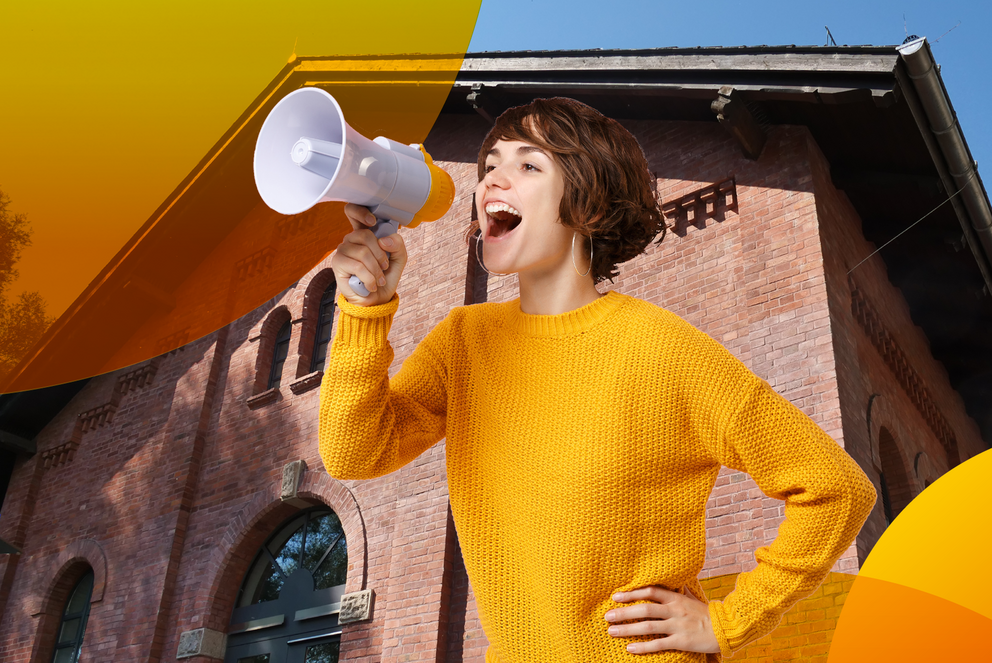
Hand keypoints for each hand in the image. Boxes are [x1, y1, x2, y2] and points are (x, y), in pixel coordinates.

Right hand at [331, 203, 407, 305]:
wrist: (375, 300)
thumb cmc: (384, 277)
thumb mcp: (398, 259)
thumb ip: (398, 245)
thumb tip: (384, 240)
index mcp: (365, 233)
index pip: (353, 212)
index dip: (361, 212)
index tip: (373, 221)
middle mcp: (351, 239)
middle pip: (365, 234)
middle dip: (380, 255)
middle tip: (384, 267)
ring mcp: (343, 250)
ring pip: (363, 251)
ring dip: (376, 269)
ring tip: (379, 279)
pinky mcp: (338, 263)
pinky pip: (357, 266)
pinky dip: (369, 278)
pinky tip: (371, 285)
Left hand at [604, 586, 719, 654]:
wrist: (726, 628)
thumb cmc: (706, 613)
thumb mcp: (690, 598)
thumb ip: (676, 591)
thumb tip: (667, 582)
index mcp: (675, 598)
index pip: (649, 591)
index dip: (631, 593)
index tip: (615, 596)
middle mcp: (674, 610)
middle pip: (644, 609)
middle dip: (624, 612)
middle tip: (607, 615)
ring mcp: (677, 626)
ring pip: (648, 626)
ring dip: (628, 629)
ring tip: (612, 631)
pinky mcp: (681, 641)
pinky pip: (658, 644)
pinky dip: (643, 647)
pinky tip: (630, 648)